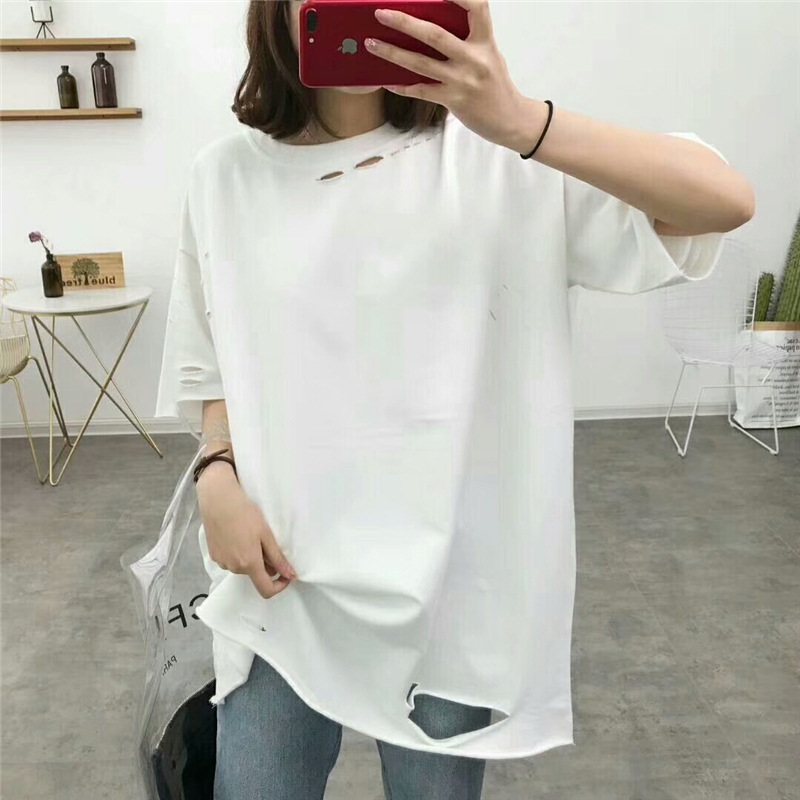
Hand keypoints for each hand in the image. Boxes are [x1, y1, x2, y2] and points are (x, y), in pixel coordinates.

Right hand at [197, 464, 297, 599]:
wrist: (218, 500)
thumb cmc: (244, 513)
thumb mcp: (266, 534)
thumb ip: (277, 558)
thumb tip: (291, 574)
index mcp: (249, 563)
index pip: (266, 590)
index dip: (279, 585)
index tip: (285, 573)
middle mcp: (234, 567)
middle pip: (255, 575)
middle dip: (265, 565)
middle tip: (266, 541)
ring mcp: (222, 562)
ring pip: (243, 567)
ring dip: (251, 558)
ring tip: (250, 535)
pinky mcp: (214, 555)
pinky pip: (231, 561)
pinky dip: (238, 554)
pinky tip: (238, 535)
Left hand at [367, 0, 527, 149]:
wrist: (509, 119)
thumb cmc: (495, 84)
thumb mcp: (489, 55)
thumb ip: (468, 39)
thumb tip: (432, 24)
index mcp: (485, 41)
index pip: (477, 7)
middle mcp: (474, 59)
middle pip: (434, 34)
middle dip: (404, 22)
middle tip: (381, 13)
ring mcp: (462, 81)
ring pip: (421, 64)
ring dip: (392, 53)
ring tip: (372, 43)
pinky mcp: (453, 101)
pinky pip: (421, 91)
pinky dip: (402, 86)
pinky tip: (387, 81)